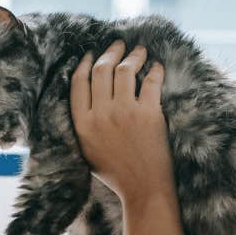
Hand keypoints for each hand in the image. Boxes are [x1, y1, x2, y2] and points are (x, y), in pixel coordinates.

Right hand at [69, 39, 174, 204]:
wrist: (143, 190)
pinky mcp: (149, 114)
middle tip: (118, 44)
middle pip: (101, 69)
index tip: (91, 54)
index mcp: (83, 124)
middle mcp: (101, 115)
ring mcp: (125, 113)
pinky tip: (156, 66)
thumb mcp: (88, 151)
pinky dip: (155, 69)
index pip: (79, 82)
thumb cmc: (116, 173)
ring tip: (139, 51)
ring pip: (125, 69)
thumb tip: (87, 96)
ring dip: (133, 55)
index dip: (84, 62)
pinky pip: (151, 81)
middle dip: (110, 51)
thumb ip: (84, 124)